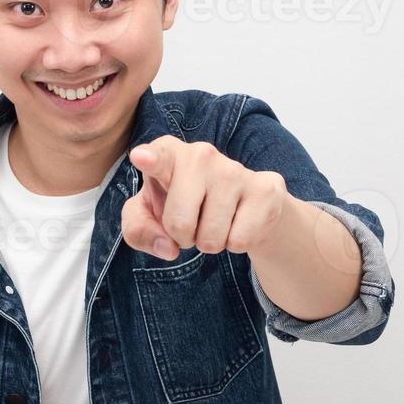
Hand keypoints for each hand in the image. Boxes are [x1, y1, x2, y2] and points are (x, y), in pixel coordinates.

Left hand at [123, 137, 289, 259]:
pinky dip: (235, 244)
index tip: (141, 157)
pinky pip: (240, 241)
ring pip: (211, 238)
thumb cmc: (183, 206)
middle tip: (191, 223)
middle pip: (179, 223)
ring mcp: (235, 170)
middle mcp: (201, 155)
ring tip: (214, 222)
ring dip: (210, 242)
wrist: (242, 207)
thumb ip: (138, 230)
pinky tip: (238, 222)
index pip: (158, 158)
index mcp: (169, 155)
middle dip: (183, 237)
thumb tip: (168, 248)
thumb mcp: (149, 216)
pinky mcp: (265, 189)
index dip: (150, 159)